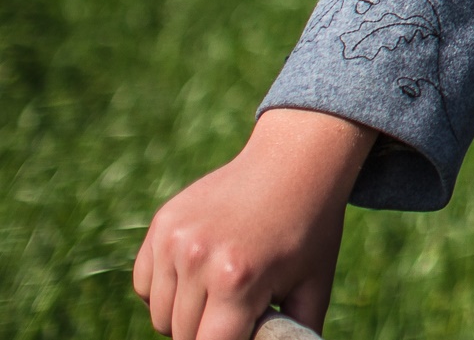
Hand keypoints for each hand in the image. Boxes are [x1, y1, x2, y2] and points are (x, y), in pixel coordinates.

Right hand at [134, 108, 375, 339]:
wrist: (295, 163)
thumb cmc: (309, 230)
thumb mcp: (314, 286)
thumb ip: (294, 335)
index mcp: (237, 281)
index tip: (242, 330)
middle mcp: (198, 260)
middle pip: (182, 335)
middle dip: (210, 331)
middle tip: (241, 307)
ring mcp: (174, 240)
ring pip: (160, 314)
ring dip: (186, 313)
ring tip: (223, 288)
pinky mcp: (161, 225)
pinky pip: (146, 284)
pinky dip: (166, 288)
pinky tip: (200, 270)